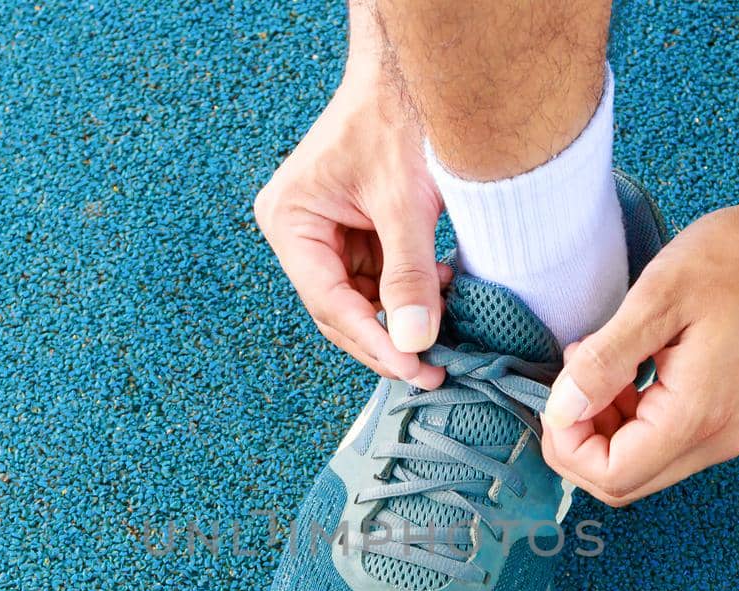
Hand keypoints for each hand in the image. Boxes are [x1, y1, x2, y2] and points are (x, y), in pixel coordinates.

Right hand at [254, 46, 447, 388]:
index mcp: (290, 222)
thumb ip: (408, 276)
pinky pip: (381, 278)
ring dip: (404, 317)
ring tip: (448, 329)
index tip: (414, 369)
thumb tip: (415, 343)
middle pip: (341, 309)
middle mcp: (299, 231)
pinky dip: (412, 290)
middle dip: (388, 340)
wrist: (418, 71)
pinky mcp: (359, 230)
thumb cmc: (398, 117)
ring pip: (364, 300)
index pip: (328, 303)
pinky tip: (444, 289)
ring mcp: (328, 232)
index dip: (373, 342)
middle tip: (433, 371)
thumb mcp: (404, 203)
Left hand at [540, 194, 738, 505]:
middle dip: (581, 443)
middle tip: (570, 382)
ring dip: (605, 429)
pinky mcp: (731, 415)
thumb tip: (561, 412)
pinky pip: (666, 441)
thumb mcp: (659, 298)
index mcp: (697, 417)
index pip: (612, 476)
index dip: (568, 447)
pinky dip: (632, 418)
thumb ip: (605, 361)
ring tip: (596, 365)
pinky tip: (626, 368)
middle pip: (625, 482)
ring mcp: (728, 431)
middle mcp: (717, 439)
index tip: (556, 395)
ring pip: (643, 464)